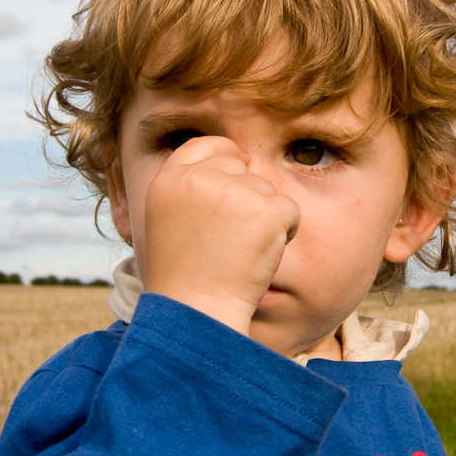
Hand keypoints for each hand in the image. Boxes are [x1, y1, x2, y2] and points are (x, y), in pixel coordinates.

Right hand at [141, 136, 299, 335]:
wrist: (196, 310)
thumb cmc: (182, 276)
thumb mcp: (166, 219)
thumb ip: (191, 188)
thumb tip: (231, 162)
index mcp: (170, 179)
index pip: (205, 145)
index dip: (225, 155)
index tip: (236, 172)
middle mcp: (200, 178)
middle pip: (239, 166)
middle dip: (245, 193)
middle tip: (232, 236)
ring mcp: (234, 192)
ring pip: (266, 189)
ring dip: (263, 217)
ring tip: (240, 252)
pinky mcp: (267, 210)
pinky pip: (289, 210)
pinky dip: (284, 231)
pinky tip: (260, 256)